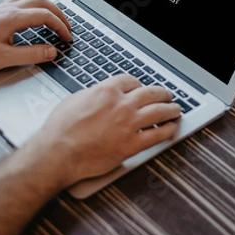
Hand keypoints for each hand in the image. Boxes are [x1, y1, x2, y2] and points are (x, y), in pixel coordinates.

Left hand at [0, 0, 71, 70]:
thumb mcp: (5, 58)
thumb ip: (31, 54)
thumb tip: (51, 51)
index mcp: (14, 18)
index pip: (46, 16)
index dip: (61, 26)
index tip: (67, 37)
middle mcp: (9, 8)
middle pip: (42, 1)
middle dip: (58, 13)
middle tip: (67, 26)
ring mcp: (2, 7)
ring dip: (46, 6)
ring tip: (54, 18)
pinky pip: (20, 1)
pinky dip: (33, 5)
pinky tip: (31, 14)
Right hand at [26, 74, 180, 188]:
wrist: (58, 153)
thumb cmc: (60, 129)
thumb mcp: (74, 100)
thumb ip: (92, 95)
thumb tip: (99, 96)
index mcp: (107, 90)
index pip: (132, 81)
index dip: (139, 85)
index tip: (141, 88)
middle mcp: (122, 105)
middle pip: (151, 93)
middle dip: (161, 93)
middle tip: (166, 96)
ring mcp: (129, 124)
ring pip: (160, 112)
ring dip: (171, 109)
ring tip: (176, 110)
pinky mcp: (132, 144)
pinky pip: (158, 135)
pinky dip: (168, 131)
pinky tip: (171, 130)